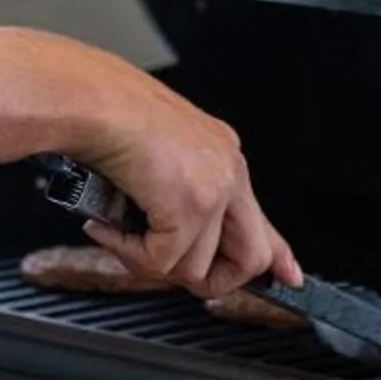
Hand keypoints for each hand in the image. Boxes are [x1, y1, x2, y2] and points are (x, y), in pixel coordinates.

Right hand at [76, 72, 300, 298]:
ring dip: (151, 262)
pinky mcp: (189, 207)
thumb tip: (168, 239)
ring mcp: (213, 190)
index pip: (261, 218)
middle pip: (252, 256)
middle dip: (215, 281)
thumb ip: (176, 192)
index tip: (288, 277)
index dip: (277, 256)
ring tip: (120, 232)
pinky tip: (106, 227)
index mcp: (222, 156)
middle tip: (170, 270)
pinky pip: (161, 262)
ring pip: (195, 269)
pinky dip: (128, 253)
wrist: (92, 99)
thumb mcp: (156, 154)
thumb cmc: (109, 114)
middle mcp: (228, 171)